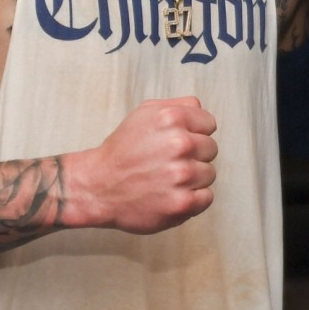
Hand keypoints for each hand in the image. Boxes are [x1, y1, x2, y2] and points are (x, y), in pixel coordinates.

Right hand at [65, 97, 217, 233]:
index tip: (176, 143)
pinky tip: (171, 194)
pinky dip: (192, 199)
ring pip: (209, 174)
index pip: (209, 124)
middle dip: (193, 155)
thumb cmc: (121, 151)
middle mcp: (179, 144)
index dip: (194, 133)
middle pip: (211, 149)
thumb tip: (202, 110)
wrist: (97, 187)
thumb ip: (178, 106)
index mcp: (172, 118)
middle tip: (167, 163)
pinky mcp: (182, 203)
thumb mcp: (144, 114)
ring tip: (166, 179)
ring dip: (192, 178)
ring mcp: (182, 175)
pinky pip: (207, 197)